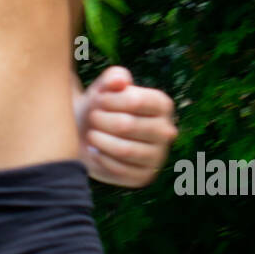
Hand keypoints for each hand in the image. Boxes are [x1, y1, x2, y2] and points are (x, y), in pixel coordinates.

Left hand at [73, 65, 177, 186]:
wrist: (88, 133)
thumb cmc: (100, 106)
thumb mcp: (104, 87)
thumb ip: (113, 77)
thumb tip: (120, 81)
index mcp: (162, 105)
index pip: (135, 100)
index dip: (109, 100)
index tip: (97, 100)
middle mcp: (166, 131)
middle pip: (127, 125)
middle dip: (101, 120)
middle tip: (92, 118)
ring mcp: (158, 156)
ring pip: (124, 150)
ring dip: (100, 140)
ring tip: (92, 134)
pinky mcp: (145, 176)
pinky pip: (120, 169)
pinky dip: (102, 159)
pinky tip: (96, 150)